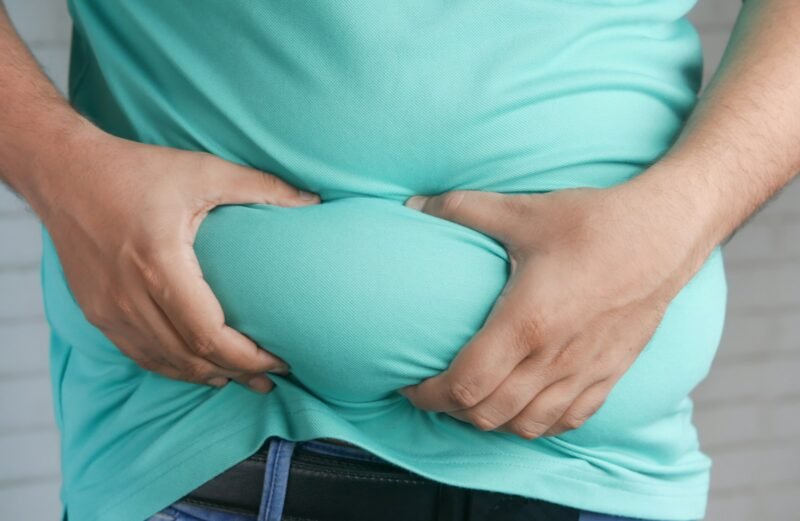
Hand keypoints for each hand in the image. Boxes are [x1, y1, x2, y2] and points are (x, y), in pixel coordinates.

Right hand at [42, 130, 319, 392]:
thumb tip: (313, 202)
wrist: (63, 173)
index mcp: (159, 263)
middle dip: (236, 373)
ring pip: (164, 363)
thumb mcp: (203, 170)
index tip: (280, 360)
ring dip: (205, 376)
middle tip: (270, 379)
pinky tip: (197, 369)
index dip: (248, 357)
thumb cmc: (135, 170)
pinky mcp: (96, 312)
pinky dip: (172, 368)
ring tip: (241, 380)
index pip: (209, 334)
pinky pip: (139, 354)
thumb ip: (262, 186)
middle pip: (190, 357)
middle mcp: (129, 295)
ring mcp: (108, 309)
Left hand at [398, 179, 708, 438]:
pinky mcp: (610, 375)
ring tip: (474, 401)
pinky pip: (568, 421)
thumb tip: (412, 205)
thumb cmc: (593, 223)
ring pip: (526, 426)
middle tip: (435, 391)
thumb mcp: (522, 211)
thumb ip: (461, 210)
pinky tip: (524, 406)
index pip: (465, 385)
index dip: (429, 395)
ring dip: (491, 421)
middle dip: (451, 411)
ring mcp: (585, 372)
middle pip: (488, 415)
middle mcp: (554, 359)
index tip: (410, 385)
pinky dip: (537, 424)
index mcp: (526, 323)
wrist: (666, 233)